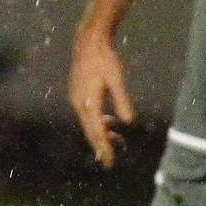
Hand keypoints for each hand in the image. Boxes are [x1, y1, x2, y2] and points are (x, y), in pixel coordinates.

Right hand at [69, 32, 136, 167]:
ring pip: (88, 124)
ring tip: (117, 140)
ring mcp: (76, 99)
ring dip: (101, 134)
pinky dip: (97, 123)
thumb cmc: (104, 59)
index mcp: (88, 102)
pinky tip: (109, 123)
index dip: (103, 147)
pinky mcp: (77, 95)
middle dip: (100, 146)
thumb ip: (122, 100)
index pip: (97, 131)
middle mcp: (79, 103)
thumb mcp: (116, 79)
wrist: (88, 43)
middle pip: (90, 131)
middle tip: (109, 162)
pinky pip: (86, 116)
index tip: (109, 162)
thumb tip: (129, 121)